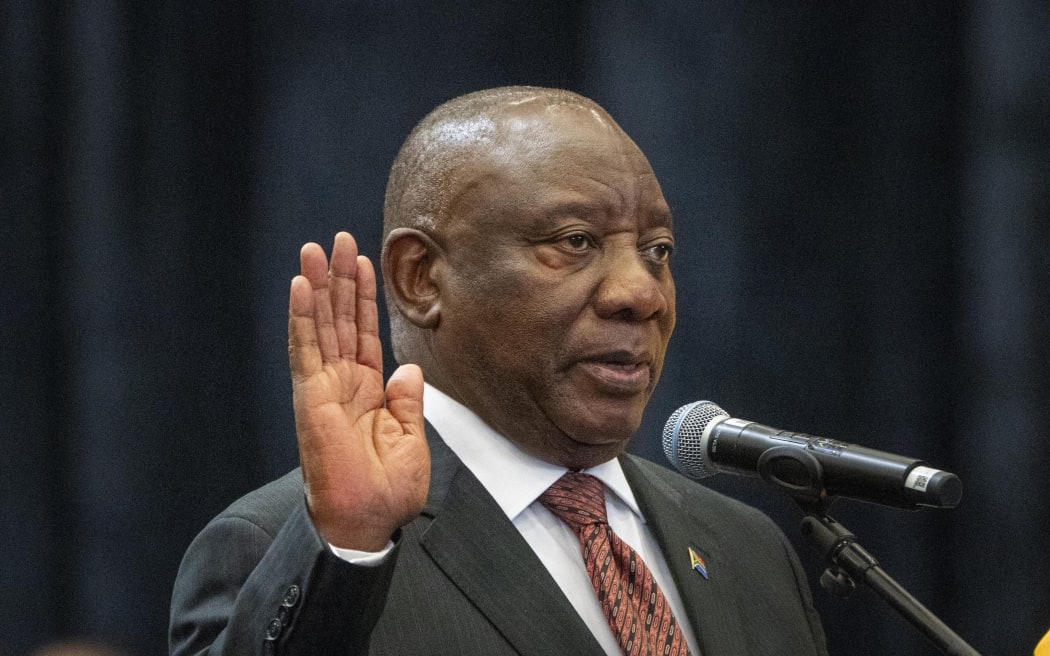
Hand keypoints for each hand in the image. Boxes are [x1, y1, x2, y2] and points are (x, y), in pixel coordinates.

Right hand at [288, 232, 429, 550]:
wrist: (367, 522)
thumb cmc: (387, 491)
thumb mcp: (411, 439)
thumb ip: (408, 401)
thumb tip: (409, 369)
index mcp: (368, 391)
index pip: (365, 333)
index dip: (363, 297)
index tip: (361, 262)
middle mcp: (343, 383)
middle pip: (340, 320)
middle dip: (339, 279)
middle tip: (336, 239)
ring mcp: (324, 388)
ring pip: (320, 326)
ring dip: (317, 287)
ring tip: (314, 249)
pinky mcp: (310, 397)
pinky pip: (306, 349)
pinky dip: (302, 317)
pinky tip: (300, 287)